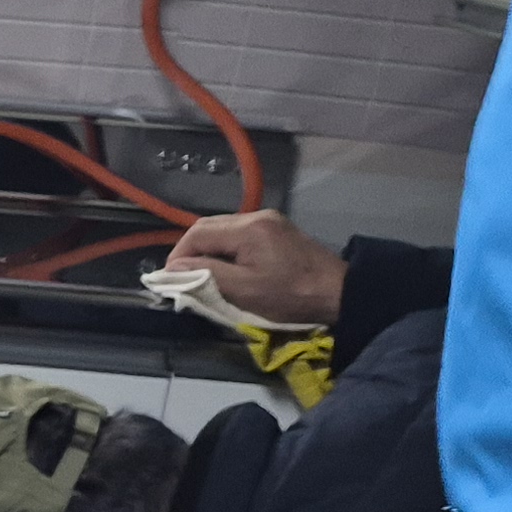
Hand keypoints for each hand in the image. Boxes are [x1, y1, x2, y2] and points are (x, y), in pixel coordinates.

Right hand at [164, 208, 345, 326]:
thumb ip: (206, 275)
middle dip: (190, 251)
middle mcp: (256, 215)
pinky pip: (239, 232)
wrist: (340, 292)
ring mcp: (268, 219)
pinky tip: (227, 265)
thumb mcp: (244, 290)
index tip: (170, 279)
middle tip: (183, 277)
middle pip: (208, 226)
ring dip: (207, 249)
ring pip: (222, 228)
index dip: (178, 255)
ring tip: (203, 273)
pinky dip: (225, 247)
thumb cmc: (291, 295)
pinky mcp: (277, 228)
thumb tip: (173, 268)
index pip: (197, 234)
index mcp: (247, 228)